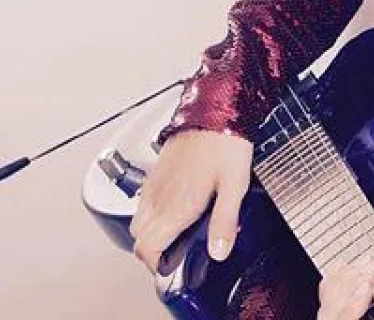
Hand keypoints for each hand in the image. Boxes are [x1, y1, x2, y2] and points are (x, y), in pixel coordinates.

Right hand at [128, 128, 253, 272]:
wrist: (216, 106)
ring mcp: (155, 181)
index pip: (147, 249)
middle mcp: (159, 196)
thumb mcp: (235, 185)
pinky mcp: (157, 168)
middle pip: (138, 238)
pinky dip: (152, 210)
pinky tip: (174, 202)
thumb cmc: (226, 142)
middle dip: (153, 250)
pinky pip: (143, 198)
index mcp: (175, 205)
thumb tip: (219, 252)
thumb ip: (224, 222)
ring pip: (138, 219)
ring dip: (151, 231)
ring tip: (175, 229)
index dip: (157, 265)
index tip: (172, 266)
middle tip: (175, 251)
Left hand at [317, 240, 373, 318]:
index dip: (350, 314)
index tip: (367, 288)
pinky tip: (348, 264)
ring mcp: (358, 318)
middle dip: (349, 294)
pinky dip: (336, 279)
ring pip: (330, 312)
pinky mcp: (347, 304)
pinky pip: (329, 297)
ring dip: (344, 283)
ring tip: (371, 261)